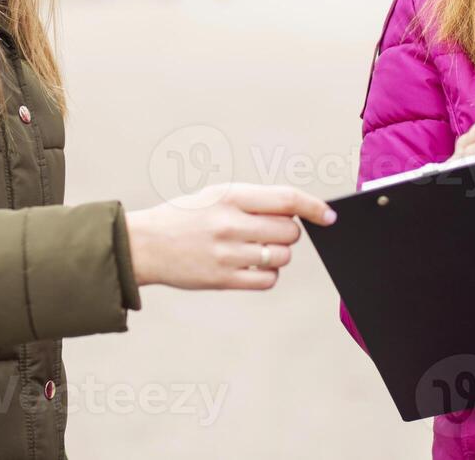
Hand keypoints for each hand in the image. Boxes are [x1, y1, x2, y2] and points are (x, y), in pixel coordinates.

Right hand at [125, 183, 335, 290]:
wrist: (144, 244)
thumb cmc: (186, 216)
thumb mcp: (216, 195)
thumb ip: (255, 201)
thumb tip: (297, 210)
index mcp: (230, 196)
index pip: (286, 199)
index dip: (314, 207)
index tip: (329, 215)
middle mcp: (230, 224)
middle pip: (290, 231)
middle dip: (289, 232)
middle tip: (270, 231)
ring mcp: (227, 254)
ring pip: (281, 256)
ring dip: (279, 253)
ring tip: (258, 248)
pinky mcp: (222, 279)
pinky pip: (267, 280)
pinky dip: (268, 274)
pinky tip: (253, 266)